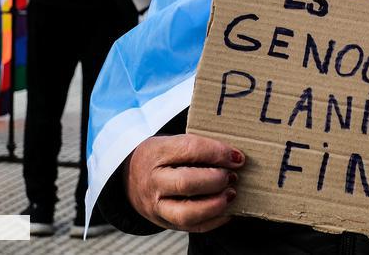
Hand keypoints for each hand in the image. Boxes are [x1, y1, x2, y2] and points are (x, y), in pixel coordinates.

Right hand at [123, 134, 245, 231]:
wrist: (131, 178)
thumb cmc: (161, 157)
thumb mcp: (170, 142)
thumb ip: (198, 146)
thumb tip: (234, 155)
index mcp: (156, 153)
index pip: (189, 149)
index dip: (217, 153)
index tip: (237, 157)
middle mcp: (153, 181)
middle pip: (186, 183)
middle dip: (216, 180)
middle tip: (232, 176)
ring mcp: (156, 206)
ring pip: (186, 213)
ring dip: (215, 204)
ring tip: (231, 194)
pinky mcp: (164, 222)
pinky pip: (192, 227)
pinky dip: (215, 220)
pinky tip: (227, 210)